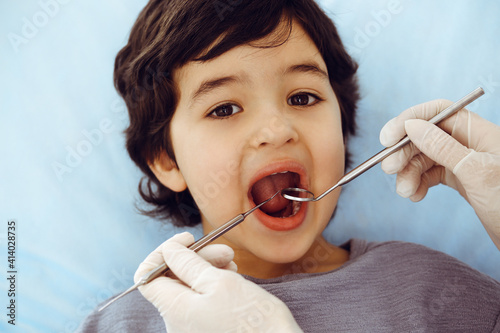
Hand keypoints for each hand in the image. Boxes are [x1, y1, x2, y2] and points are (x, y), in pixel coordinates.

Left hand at [135, 232, 302, 332]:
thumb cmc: (252, 321)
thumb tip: (169, 250)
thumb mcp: (220, 282)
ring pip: (188, 290)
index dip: (163, 252)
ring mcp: (191, 330)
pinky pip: (200, 303)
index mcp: (174, 310)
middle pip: (171, 280)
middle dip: (194, 258)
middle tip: (224, 251)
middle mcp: (176, 323)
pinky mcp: (205, 332)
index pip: (146, 276)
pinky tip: (232, 280)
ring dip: (208, 270)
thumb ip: (188, 264)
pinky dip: (213, 287)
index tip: (188, 239)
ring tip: (232, 266)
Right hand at [379, 99, 499, 249]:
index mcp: (479, 132)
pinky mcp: (461, 179)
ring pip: (424, 158)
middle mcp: (469, 143)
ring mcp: (464, 162)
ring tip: (405, 191)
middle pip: (426, 136)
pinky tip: (415, 195)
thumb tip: (412, 125)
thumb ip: (442, 147)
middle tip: (388, 169)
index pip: (438, 112)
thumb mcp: (476, 172)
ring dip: (408, 173)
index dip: (410, 119)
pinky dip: (418, 183)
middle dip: (404, 152)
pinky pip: (430, 175)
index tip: (387, 138)